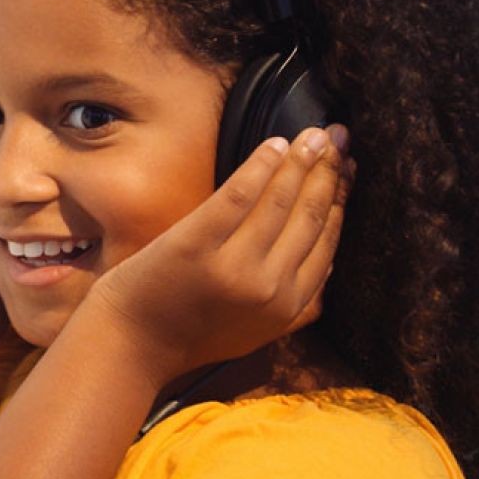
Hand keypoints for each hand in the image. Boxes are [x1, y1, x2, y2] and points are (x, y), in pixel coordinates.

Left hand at [81, 125, 353, 388]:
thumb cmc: (190, 335)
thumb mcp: (257, 332)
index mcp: (289, 307)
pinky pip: (239, 195)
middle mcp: (269, 287)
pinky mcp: (196, 245)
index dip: (340, 201)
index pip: (327, 242)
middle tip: (336, 138)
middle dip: (328, 173)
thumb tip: (330, 263)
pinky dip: (260, 165)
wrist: (131, 343)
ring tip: (313, 136)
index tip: (347, 170)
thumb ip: (297, 308)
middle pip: (310, 216)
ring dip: (301, 162)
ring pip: (280, 201)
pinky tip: (274, 144)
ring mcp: (233, 266)